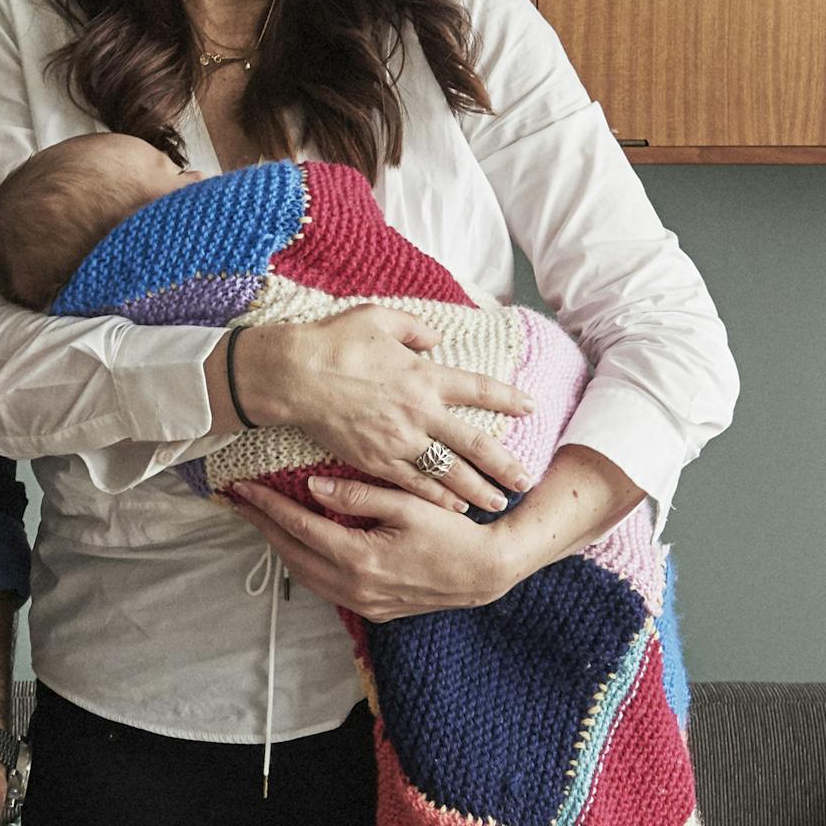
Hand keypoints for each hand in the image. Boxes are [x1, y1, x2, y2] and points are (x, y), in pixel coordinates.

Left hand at [229, 474, 533, 622]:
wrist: (485, 572)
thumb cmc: (452, 531)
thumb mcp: (407, 503)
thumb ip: (357, 495)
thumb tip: (312, 486)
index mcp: (360, 560)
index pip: (299, 528)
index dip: (267, 507)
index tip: (243, 489)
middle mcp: (355, 588)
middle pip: (292, 555)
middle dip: (263, 526)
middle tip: (240, 502)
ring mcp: (363, 604)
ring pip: (305, 576)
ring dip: (281, 547)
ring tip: (263, 520)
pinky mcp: (373, 611)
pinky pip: (325, 587)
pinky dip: (306, 564)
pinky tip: (300, 544)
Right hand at [230, 308, 534, 513]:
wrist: (294, 375)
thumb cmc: (334, 341)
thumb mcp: (378, 317)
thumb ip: (415, 328)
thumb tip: (436, 339)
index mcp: (424, 376)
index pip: (478, 389)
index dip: (508, 399)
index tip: (530, 407)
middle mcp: (419, 412)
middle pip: (473, 443)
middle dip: (504, 464)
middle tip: (527, 480)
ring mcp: (398, 441)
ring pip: (448, 472)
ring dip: (476, 489)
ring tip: (498, 503)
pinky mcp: (375, 460)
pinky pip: (414, 485)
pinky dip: (437, 498)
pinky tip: (454, 508)